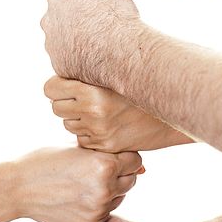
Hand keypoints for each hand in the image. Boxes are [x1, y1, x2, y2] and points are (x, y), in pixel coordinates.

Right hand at [14, 147, 141, 221]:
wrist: (19, 187)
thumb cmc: (48, 160)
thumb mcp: (79, 148)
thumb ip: (108, 152)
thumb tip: (141, 166)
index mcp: (105, 163)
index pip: (135, 160)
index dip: (123, 157)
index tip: (109, 157)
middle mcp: (105, 187)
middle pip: (131, 179)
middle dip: (119, 174)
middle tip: (97, 170)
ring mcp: (98, 208)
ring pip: (120, 196)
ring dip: (110, 190)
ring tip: (85, 183)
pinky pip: (106, 211)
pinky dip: (98, 205)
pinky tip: (79, 197)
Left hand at [41, 0, 139, 83]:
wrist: (122, 51)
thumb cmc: (117, 16)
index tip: (97, 5)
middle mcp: (48, 21)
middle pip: (61, 18)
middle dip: (75, 20)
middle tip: (98, 25)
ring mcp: (52, 46)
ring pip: (63, 40)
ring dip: (76, 40)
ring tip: (99, 43)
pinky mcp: (59, 65)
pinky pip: (68, 59)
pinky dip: (79, 58)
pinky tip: (96, 57)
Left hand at [44, 76, 192, 150]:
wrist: (171, 112)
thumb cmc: (142, 86)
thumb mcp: (116, 74)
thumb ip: (89, 76)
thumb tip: (60, 77)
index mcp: (92, 90)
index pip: (50, 88)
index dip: (57, 86)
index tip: (67, 85)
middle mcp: (92, 112)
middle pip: (56, 108)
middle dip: (67, 103)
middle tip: (83, 98)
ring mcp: (98, 131)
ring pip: (68, 124)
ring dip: (78, 119)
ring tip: (99, 111)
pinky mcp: (105, 146)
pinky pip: (82, 139)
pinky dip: (90, 134)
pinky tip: (107, 125)